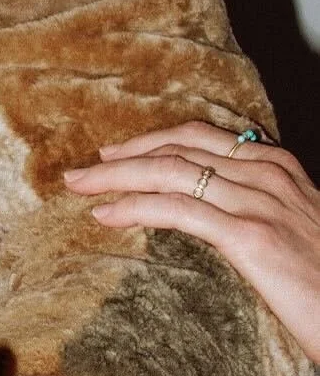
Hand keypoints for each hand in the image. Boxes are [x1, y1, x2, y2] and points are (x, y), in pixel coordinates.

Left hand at [65, 122, 319, 361]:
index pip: (201, 138)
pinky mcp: (253, 237)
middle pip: (179, 149)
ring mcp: (260, 202)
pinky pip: (179, 211)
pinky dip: (135, 206)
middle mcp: (268, 175)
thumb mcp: (296, 233)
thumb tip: (209, 218)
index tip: (116, 153)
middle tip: (83, 170)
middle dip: (124, 156)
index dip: (152, 142)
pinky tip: (105, 214)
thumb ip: (257, 213)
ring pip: (171, 173)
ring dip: (115, 177)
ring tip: (79, 187)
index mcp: (278, 168)